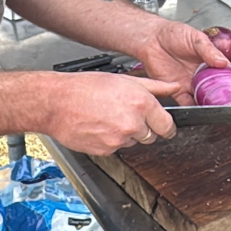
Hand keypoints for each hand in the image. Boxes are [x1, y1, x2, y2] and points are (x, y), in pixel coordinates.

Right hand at [40, 72, 178, 155]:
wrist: (56, 103)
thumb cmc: (85, 87)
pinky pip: (117, 148)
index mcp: (141, 103)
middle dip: (143, 128)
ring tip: (108, 117)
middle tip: (125, 114)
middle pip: (151, 136)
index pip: (167, 125)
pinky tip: (100, 126)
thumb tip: (174, 87)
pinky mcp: (106, 151)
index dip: (165, 125)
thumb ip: (155, 86)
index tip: (164, 126)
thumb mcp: (123, 79)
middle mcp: (133, 123)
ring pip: (133, 142)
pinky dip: (111, 141)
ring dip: (126, 134)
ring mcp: (119, 139)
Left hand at [135, 21, 230, 104]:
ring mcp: (190, 83)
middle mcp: (202, 74)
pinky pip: (187, 102)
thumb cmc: (174, 33)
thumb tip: (224, 63)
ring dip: (209, 104)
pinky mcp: (177, 91)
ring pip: (204, 98)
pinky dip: (192, 108)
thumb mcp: (195, 38)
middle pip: (216, 89)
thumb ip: (209, 50)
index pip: (225, 74)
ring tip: (216, 107)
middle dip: (223, 97)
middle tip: (230, 102)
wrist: (151, 38)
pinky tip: (197, 108)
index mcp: (210, 61)